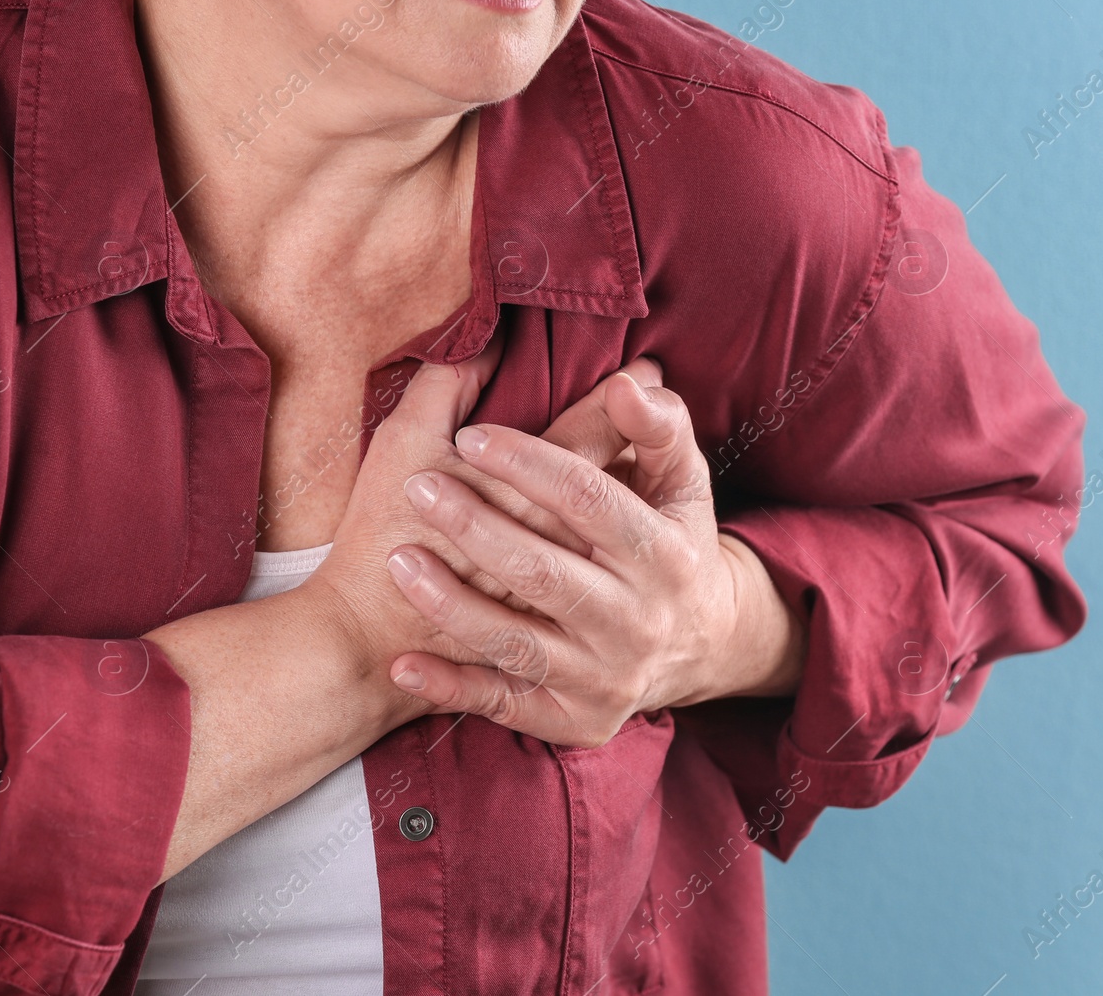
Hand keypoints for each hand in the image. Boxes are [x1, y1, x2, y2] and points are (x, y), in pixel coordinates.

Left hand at [383, 368, 804, 747]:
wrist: (702, 645)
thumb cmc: (673, 541)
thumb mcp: (683, 481)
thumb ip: (658, 426)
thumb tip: (626, 382)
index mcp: (666, 555)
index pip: (590, 501)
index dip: (529, 465)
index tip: (473, 436)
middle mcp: (639, 622)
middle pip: (545, 573)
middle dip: (476, 528)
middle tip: (420, 488)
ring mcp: (606, 676)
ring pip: (517, 643)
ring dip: (451, 604)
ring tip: (400, 561)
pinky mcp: (577, 719)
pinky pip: (504, 706)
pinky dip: (451, 686)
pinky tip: (403, 662)